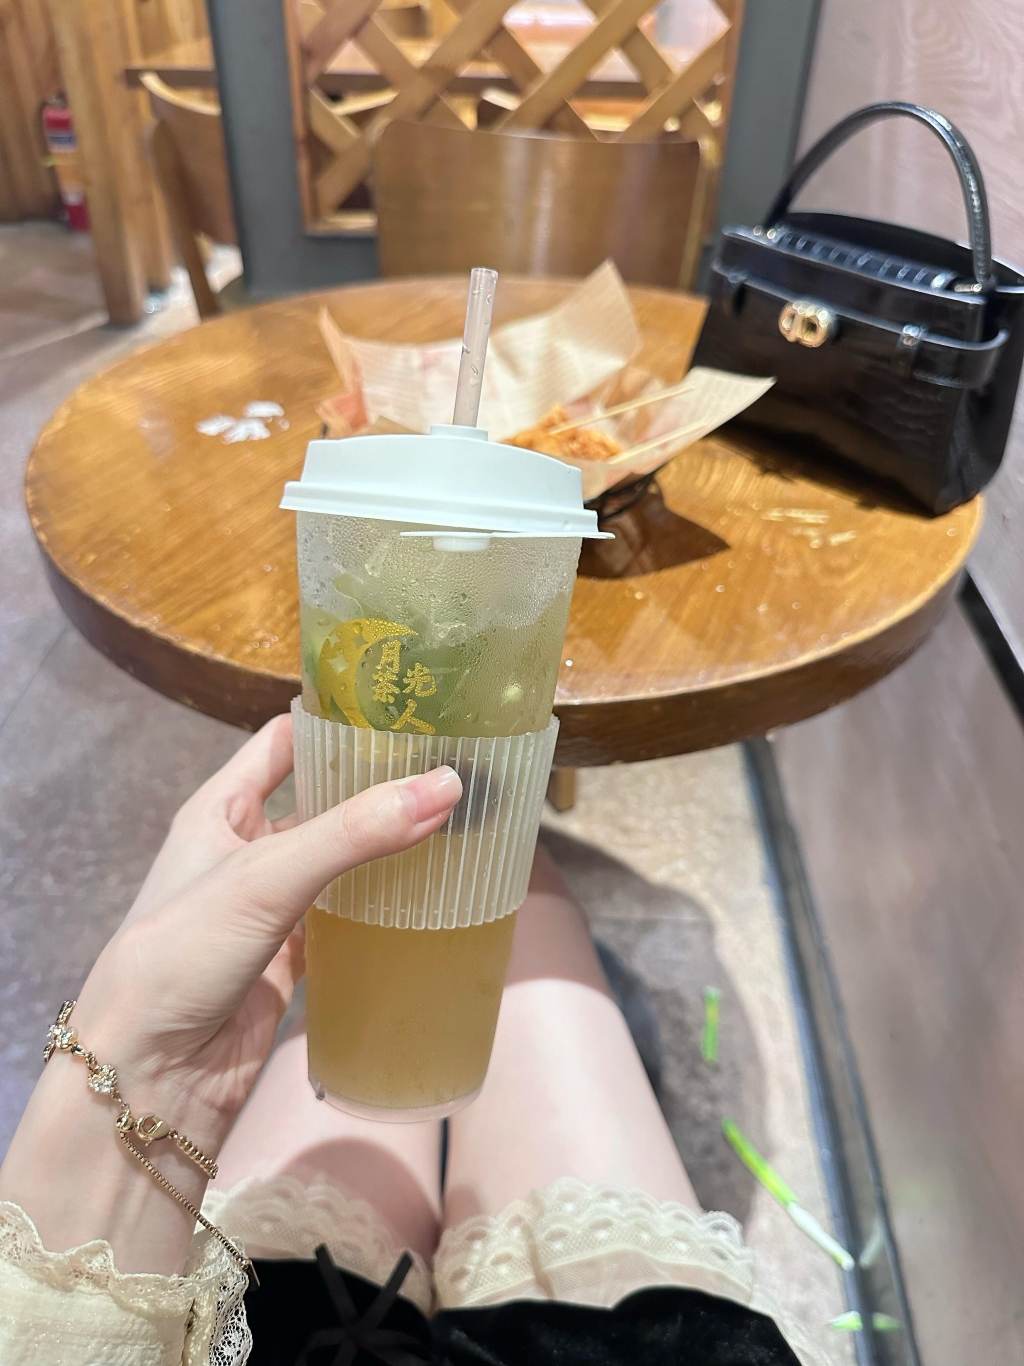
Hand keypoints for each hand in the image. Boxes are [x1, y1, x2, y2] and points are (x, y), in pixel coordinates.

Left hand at [73, 712, 461, 1143]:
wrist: (149, 1077)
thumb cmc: (182, 954)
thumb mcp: (265, 878)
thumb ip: (354, 832)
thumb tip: (448, 783)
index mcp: (221, 807)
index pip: (287, 740)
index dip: (340, 718)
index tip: (410, 705)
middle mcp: (248, 848)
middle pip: (326, 799)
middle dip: (382, 783)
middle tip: (457, 761)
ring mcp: (274, 905)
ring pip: (345, 860)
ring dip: (392, 846)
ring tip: (465, 817)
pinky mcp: (295, 956)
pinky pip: (351, 918)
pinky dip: (388, 907)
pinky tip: (437, 894)